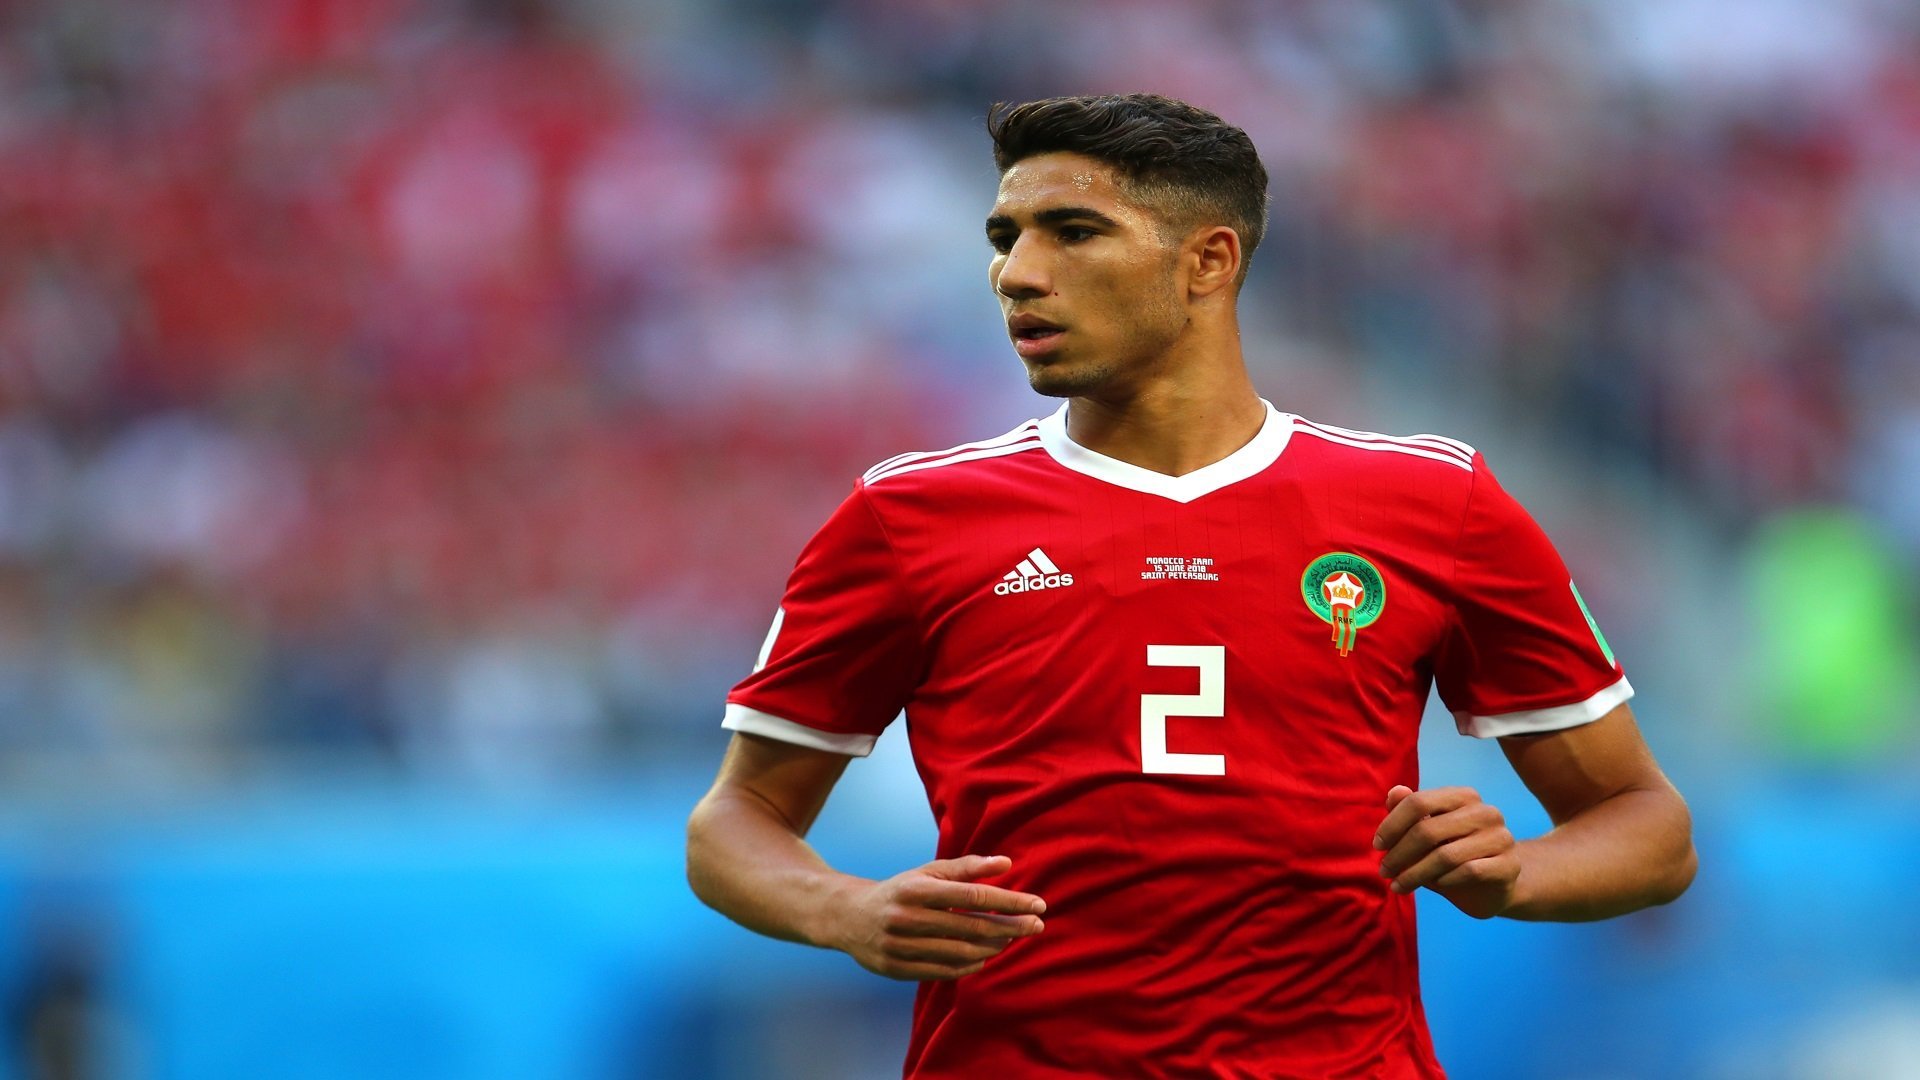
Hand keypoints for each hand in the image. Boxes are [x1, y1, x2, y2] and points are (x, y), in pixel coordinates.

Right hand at [829, 854, 1046, 980]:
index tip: (1038, 905)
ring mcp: (900, 946)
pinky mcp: (897, 969)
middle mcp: (907, 917)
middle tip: (1037, 926)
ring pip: (960, 952)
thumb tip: (1006, 863)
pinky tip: (985, 955)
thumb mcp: (928, 872)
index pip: (973, 896)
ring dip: (993, 946)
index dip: (1009, 901)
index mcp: (917, 889)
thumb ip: (966, 867)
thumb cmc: (901, 890)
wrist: (850, 917)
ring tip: (1011, 938)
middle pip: (971, 926)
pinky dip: (970, 964)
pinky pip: (944, 971)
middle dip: (1010, 927)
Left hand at [1373, 785, 1519, 918]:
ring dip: (1415, 873)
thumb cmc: (1454, 854)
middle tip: (1383, 871)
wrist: (1496, 886)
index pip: (1418, 802)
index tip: (1377, 846)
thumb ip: (1410, 812)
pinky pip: (1469, 871)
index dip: (1392, 825)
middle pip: (1428, 830)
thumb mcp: (1428, 833)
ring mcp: (1501, 838)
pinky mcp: (1508, 865)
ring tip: (1398, 886)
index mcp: (1463, 796)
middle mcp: (1485, 812)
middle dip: (1399, 854)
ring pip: (1446, 855)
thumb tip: (1394, 793)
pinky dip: (1445, 880)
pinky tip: (1434, 886)